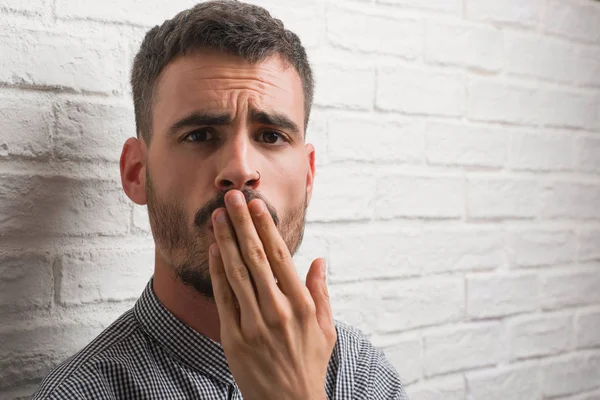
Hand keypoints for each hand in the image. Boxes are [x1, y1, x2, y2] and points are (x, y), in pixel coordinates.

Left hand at [209, 190, 336, 399]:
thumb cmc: (310, 364)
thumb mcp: (326, 329)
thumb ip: (321, 292)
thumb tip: (318, 261)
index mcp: (303, 304)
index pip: (281, 256)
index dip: (266, 228)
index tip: (256, 205)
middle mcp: (279, 310)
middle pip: (256, 257)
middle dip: (241, 224)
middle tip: (231, 198)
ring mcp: (255, 324)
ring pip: (237, 273)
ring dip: (225, 241)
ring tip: (217, 217)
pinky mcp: (234, 338)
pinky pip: (224, 298)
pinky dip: (218, 272)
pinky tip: (214, 251)